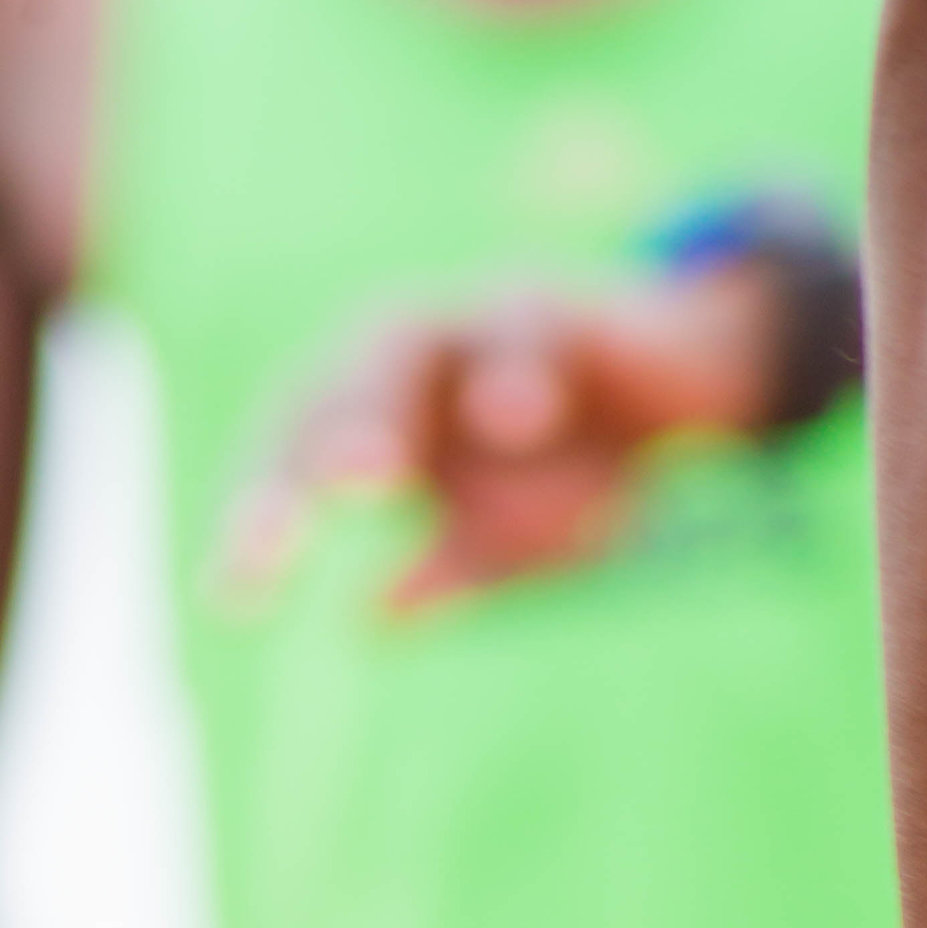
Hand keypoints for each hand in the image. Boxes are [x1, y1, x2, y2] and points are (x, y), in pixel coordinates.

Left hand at [224, 268, 783, 611]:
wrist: (688, 384)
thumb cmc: (573, 463)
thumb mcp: (515, 538)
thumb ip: (448, 570)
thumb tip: (365, 623)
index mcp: (373, 419)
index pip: (295, 465)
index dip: (262, 523)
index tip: (238, 599)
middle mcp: (402, 361)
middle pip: (326, 397)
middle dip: (301, 466)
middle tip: (280, 534)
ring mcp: (470, 324)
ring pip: (403, 351)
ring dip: (380, 410)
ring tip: (368, 479)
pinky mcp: (551, 304)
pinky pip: (525, 332)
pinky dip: (515, 372)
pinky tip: (515, 420)